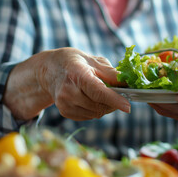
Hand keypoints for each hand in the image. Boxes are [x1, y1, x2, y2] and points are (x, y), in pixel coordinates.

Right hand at [4, 47, 129, 120]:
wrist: (49, 70)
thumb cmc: (74, 62)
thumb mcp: (93, 60)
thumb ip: (111, 73)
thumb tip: (128, 83)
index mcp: (77, 75)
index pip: (98, 92)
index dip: (115, 100)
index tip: (128, 106)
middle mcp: (68, 91)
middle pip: (99, 105)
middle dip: (113, 102)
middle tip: (119, 93)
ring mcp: (65, 104)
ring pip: (96, 113)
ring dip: (105, 107)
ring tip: (102, 93)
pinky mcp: (65, 112)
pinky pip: (90, 116)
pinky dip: (96, 110)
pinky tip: (91, 98)